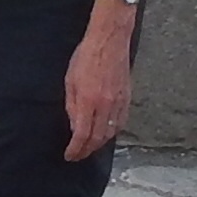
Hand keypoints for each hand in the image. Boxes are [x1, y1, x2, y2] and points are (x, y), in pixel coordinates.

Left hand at [64, 3, 136, 158]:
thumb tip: (74, 126)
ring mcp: (118, 102)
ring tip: (90, 147)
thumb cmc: (86, 57)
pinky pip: (121, 123)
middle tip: (78, 155)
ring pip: (110, 133)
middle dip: (86, 151)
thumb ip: (72, 106)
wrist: (109, 41)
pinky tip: (105, 134)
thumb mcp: (70, 81)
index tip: (69, 155)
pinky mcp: (127, 98)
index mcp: (88, 100)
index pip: (82, 134)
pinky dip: (112, 133)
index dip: (75, 149)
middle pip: (97, 138)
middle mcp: (105, 105)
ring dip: (99, 144)